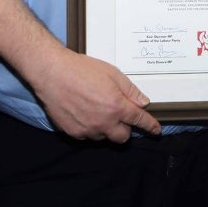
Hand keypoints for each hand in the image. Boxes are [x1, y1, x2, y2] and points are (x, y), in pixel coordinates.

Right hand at [31, 46, 160, 142]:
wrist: (52, 73)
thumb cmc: (80, 70)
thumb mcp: (112, 73)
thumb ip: (130, 90)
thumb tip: (143, 102)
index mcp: (116, 106)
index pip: (139, 120)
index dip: (150, 126)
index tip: (156, 130)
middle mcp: (103, 122)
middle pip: (123, 137)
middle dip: (125, 128)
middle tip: (119, 115)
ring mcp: (88, 129)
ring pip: (104, 137)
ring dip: (105, 127)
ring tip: (95, 108)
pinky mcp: (73, 132)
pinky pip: (87, 135)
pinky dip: (89, 127)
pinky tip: (83, 112)